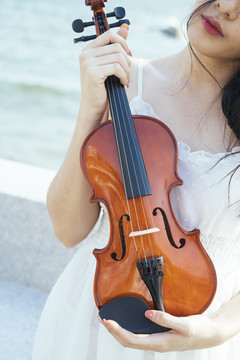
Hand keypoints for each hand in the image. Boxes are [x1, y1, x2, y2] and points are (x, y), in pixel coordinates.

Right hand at [79, 25, 131, 120]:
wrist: (94, 106)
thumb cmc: (103, 87)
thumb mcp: (110, 64)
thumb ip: (115, 46)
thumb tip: (125, 27)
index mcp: (88, 49)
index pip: (110, 34)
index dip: (123, 43)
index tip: (128, 55)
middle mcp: (86, 54)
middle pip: (117, 47)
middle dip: (127, 61)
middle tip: (127, 73)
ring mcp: (88, 63)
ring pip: (119, 57)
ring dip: (126, 70)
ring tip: (125, 79)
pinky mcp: (93, 73)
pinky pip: (117, 68)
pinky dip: (124, 76)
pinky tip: (123, 83)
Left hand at [100, 310, 224, 351]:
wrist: (210, 335)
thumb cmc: (199, 330)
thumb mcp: (184, 324)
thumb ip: (166, 319)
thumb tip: (148, 314)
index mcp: (160, 343)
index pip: (133, 340)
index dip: (118, 331)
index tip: (108, 321)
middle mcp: (156, 344)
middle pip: (129, 342)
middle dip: (114, 332)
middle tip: (103, 319)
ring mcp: (157, 341)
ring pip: (133, 340)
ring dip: (119, 332)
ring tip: (110, 322)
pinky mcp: (159, 336)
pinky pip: (140, 335)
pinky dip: (129, 329)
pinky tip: (127, 323)